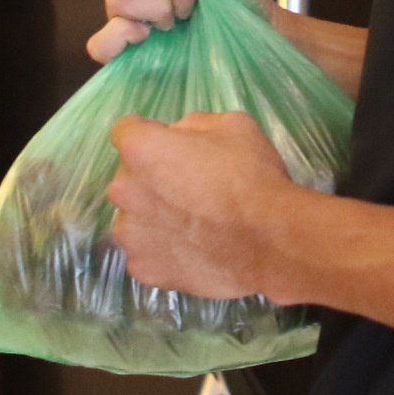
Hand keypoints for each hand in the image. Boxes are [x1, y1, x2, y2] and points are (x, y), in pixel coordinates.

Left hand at [108, 112, 294, 299]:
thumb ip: (192, 126)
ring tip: (191, 224)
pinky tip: (191, 249)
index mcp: (140, 149)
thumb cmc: (251, 176)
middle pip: (129, 176)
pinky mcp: (143, 269)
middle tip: (189, 188)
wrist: (270, 242)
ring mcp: (130, 234)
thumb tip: (179, 138)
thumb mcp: (231, 125)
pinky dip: (162, 250)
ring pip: (134, 216)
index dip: (151, 135)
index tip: (172, 146)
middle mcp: (124, 190)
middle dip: (152, 177)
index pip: (126, 131)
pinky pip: (146, 251)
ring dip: (153, 216)